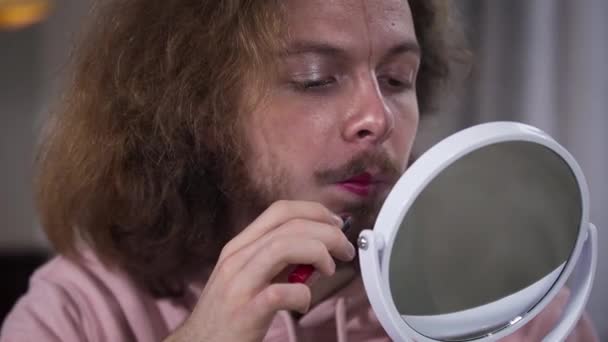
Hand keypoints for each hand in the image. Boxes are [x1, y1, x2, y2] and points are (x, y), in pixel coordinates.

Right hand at [164, 200, 356, 341]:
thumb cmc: (228, 313)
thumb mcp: (250, 277)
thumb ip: (281, 262)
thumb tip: (318, 250)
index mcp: (240, 246)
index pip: (280, 210)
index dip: (314, 211)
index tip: (335, 225)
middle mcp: (237, 258)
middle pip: (289, 225)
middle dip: (327, 232)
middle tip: (344, 250)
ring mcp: (238, 284)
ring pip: (283, 246)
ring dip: (318, 253)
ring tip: (329, 269)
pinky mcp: (244, 312)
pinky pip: (279, 292)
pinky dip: (302, 294)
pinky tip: (304, 303)